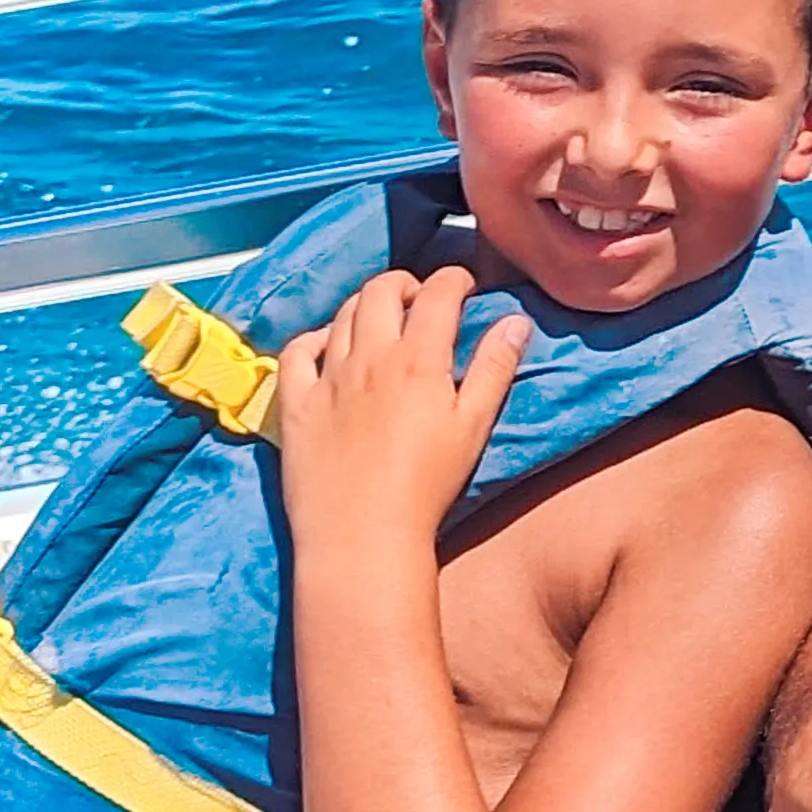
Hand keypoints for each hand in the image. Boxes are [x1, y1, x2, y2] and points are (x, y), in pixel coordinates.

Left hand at [267, 268, 526, 546]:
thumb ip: (494, 368)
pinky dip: (315, 337)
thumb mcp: (473, 426)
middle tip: (421, 298)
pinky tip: (328, 345)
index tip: (465, 284)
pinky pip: (297, 352)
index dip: (455, 278)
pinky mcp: (295, 403)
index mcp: (419, 360)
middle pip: (382, 291)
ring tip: (382, 317)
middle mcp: (370, 358)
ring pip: (343, 314)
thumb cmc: (427, 485)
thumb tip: (516, 321)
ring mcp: (327, 378)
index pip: (438, 293)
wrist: (362, 533)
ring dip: (366, 303)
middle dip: (406, 283)